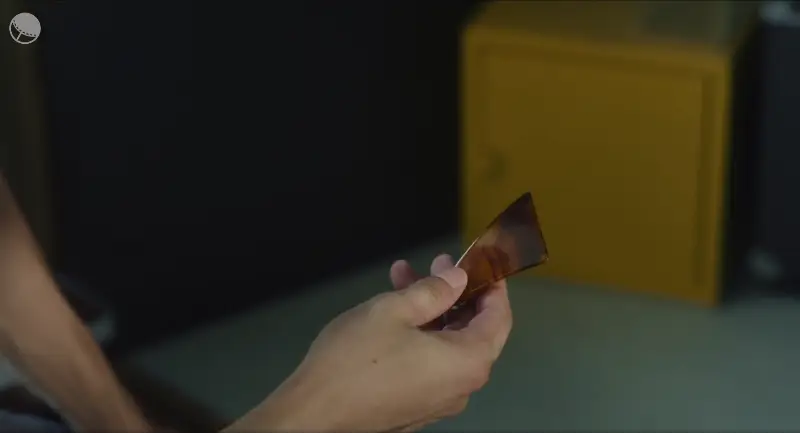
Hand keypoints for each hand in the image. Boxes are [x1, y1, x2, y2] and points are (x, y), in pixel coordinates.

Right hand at [226, 255, 512, 432]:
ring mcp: (438, 400)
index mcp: (467, 361)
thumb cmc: (354, 360)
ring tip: (402, 278)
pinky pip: (430, 363)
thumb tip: (459, 278)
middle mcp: (461, 386)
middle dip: (456, 292)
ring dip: (431, 309)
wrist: (314, 414)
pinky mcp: (415, 406)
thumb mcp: (394, 310)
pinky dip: (420, 333)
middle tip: (437, 264)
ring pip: (447, 344)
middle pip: (474, 331)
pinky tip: (393, 311)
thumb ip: (434, 291)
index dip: (492, 285)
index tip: (481, 261)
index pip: (499, 317)